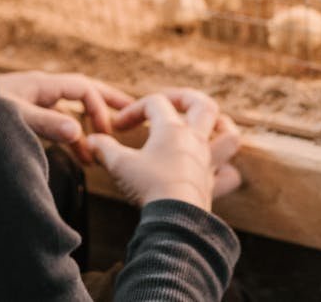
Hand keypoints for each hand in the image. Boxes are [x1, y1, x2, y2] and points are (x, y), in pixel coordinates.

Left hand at [0, 71, 134, 163]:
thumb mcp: (14, 119)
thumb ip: (46, 125)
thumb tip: (78, 132)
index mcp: (41, 84)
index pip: (82, 89)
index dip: (99, 108)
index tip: (105, 135)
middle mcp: (40, 89)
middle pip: (82, 92)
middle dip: (106, 104)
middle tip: (133, 114)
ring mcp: (33, 101)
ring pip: (70, 109)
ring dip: (87, 126)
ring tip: (99, 152)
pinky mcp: (25, 114)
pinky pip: (57, 119)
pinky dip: (70, 133)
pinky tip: (76, 152)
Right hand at [85, 89, 241, 211]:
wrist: (173, 221)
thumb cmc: (147, 187)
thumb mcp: (119, 164)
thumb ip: (103, 148)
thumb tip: (90, 141)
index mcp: (172, 129)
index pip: (154, 103)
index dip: (134, 110)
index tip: (118, 127)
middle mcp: (194, 140)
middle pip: (204, 105)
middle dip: (187, 99)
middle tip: (170, 103)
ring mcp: (207, 162)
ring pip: (229, 136)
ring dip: (222, 127)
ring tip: (211, 126)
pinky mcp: (211, 186)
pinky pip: (228, 176)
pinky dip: (226, 170)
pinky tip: (217, 170)